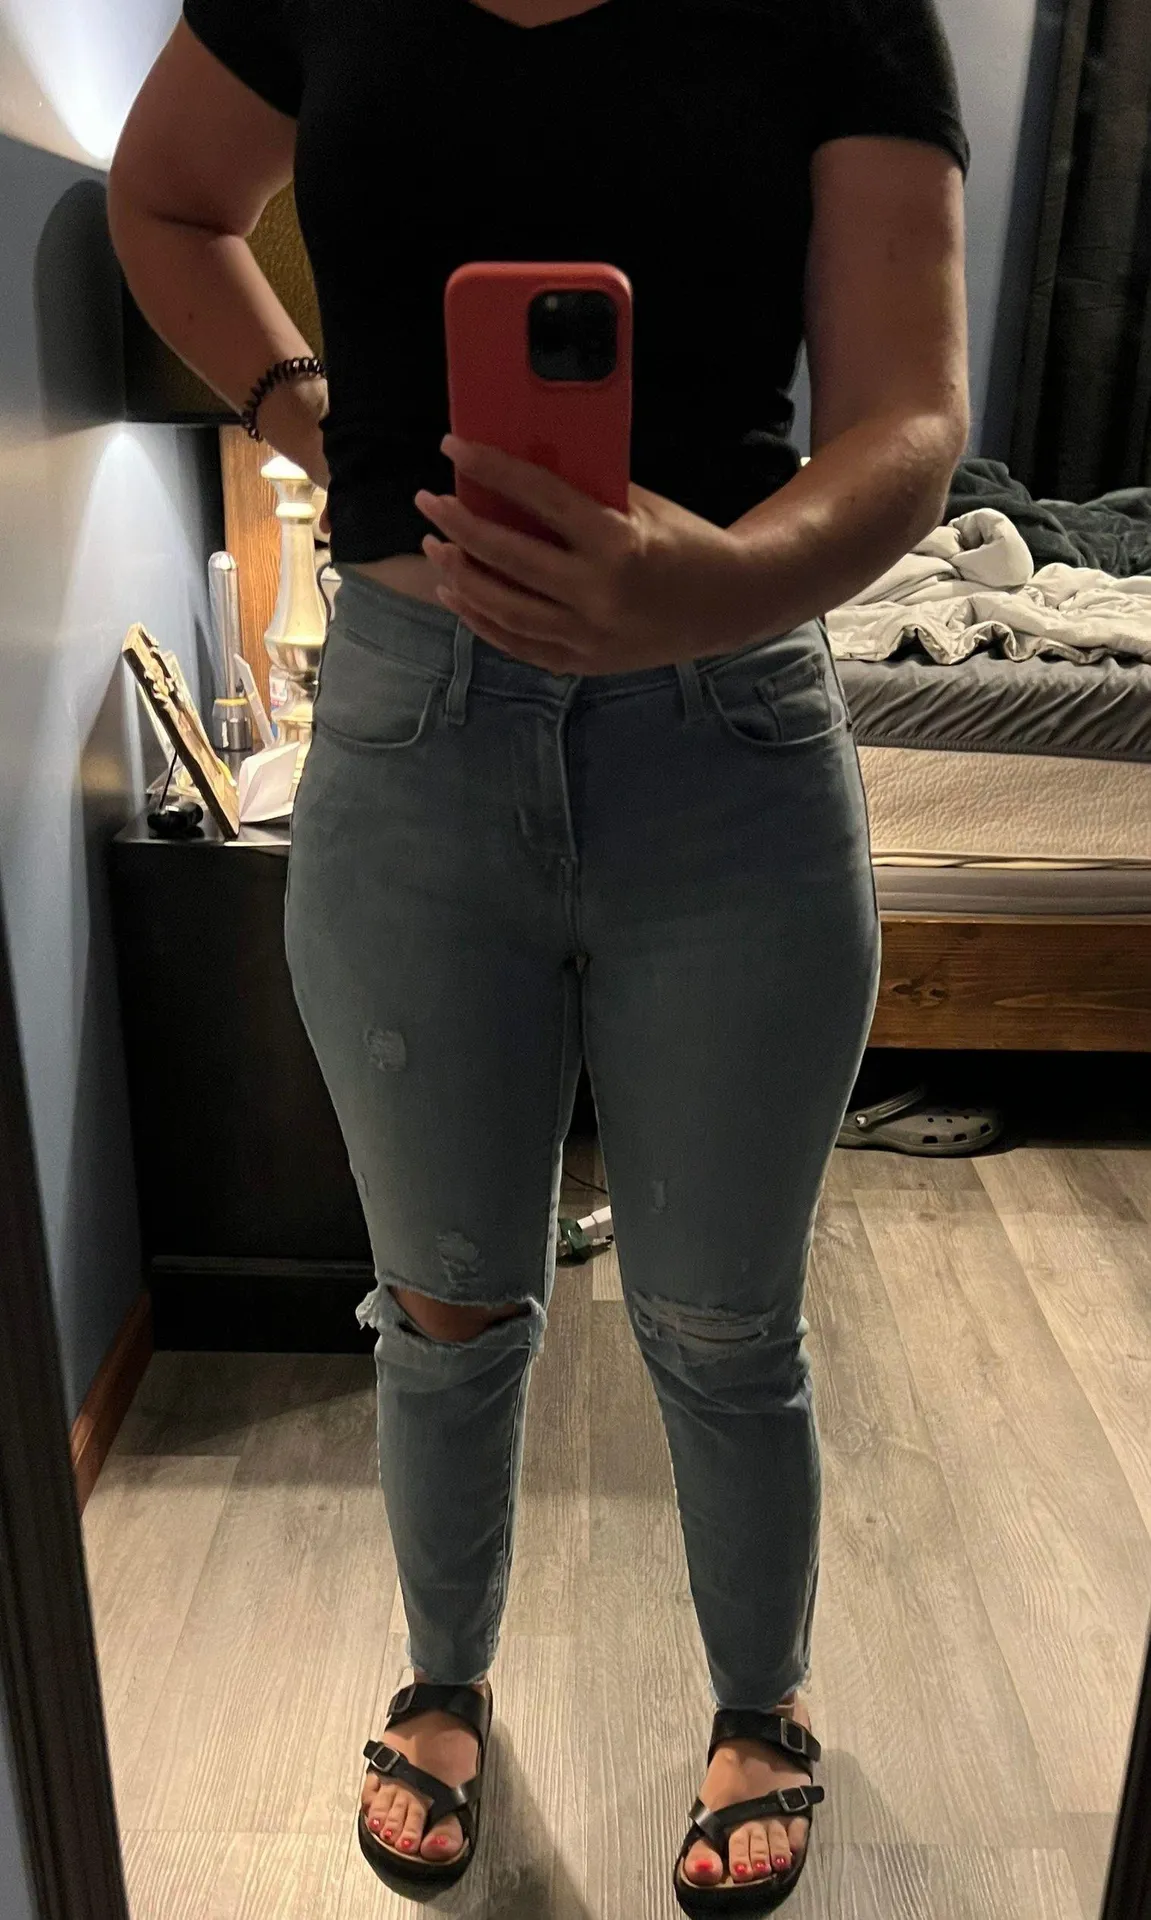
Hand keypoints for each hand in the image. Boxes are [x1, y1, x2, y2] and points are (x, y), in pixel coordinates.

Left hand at [414, 435, 766, 673]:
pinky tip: (458, 595)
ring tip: (436, 550)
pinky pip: (519, 644)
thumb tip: (521, 473)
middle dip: (459, 527)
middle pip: (509, 557)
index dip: (491, 470)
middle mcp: (599, 594)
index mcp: (618, 544)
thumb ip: (586, 495)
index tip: (454, 448)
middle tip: (429, 502)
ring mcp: (589, 636)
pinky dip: (483, 620)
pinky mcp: (584, 663)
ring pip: (504, 609)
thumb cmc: (687, 543)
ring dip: (461, 577)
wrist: (730, 605)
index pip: (539, 499)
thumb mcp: (643, 507)